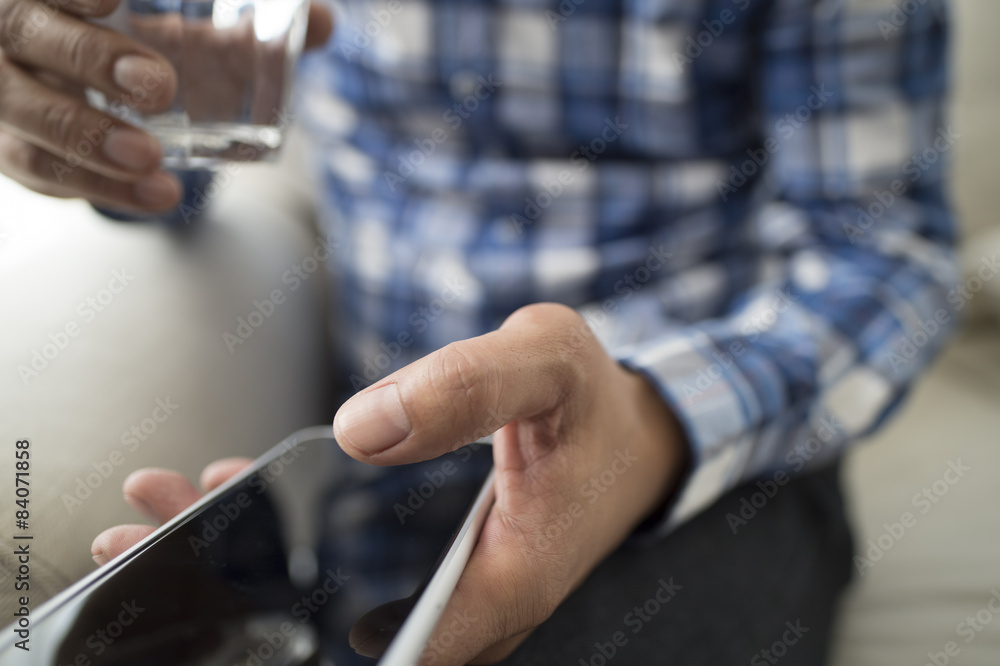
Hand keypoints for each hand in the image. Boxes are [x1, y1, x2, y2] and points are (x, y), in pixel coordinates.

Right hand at [0, 0, 331, 212]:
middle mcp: (13, 33)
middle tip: (159, 88)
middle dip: (90, 60)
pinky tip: (153, 196)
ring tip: (154, 163)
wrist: (83, 95)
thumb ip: (240, 30)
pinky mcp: (12, 148)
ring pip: (25, 116)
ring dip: (87, 142)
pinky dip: (97, 187)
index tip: (113, 0)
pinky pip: (38, 171)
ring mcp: (4, 93)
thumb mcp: (182, 33)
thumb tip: (325, 26)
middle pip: (27, 34)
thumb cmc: (134, 48)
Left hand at [91, 303, 687, 664]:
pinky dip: (296, 534)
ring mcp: (455, 588)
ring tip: (172, 509)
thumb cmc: (597, 405)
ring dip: (255, 559)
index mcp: (504, 578)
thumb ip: (468, 388)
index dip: (297, 633)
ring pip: (344, 599)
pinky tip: (243, 493)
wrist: (635, 432)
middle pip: (346, 628)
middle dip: (246, 591)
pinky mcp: (442, 565)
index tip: (213, 592)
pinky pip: (359, 567)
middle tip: (150, 536)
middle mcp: (473, 602)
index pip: (391, 648)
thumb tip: (363, 429)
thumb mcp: (547, 364)